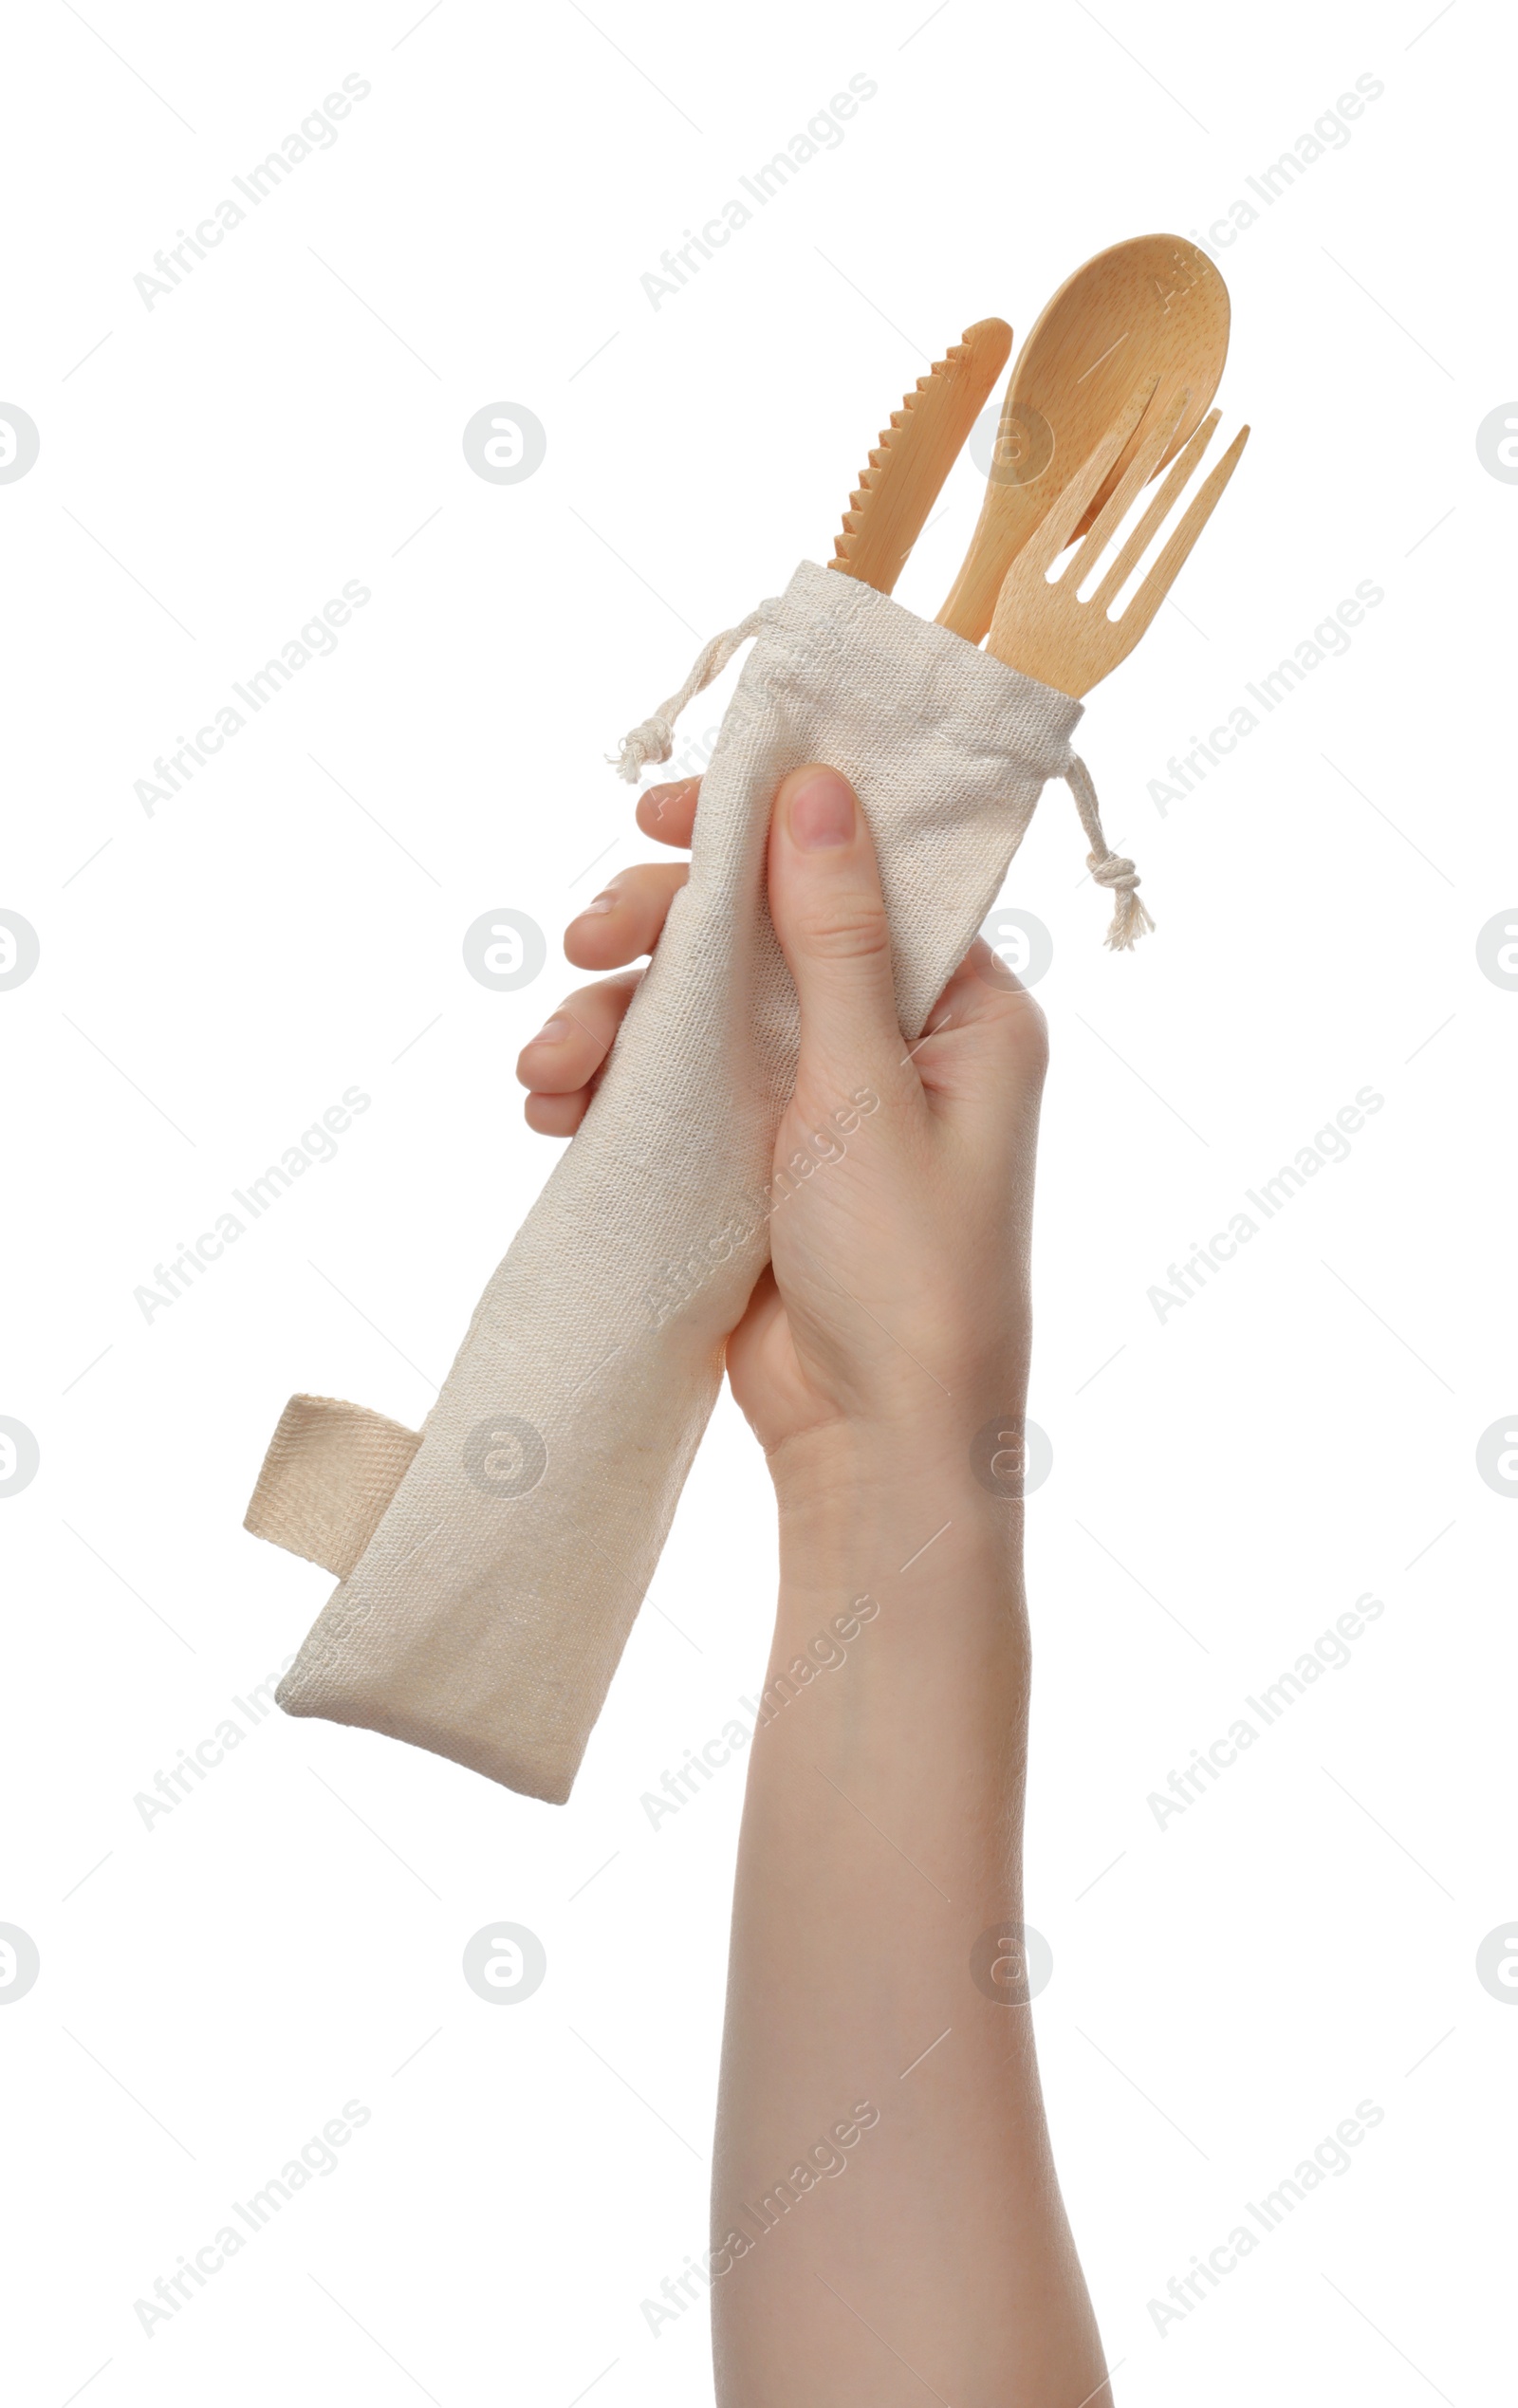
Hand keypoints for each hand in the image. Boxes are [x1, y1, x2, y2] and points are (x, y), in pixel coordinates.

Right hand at [516, 765, 1046, 1489]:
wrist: (873, 1443)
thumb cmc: (907, 1269)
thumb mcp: (867, 1086)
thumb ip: (832, 937)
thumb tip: (815, 786)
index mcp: (962, 1008)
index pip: (855, 871)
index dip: (755, 829)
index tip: (655, 815)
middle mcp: (893, 1041)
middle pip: (757, 932)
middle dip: (660, 933)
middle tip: (584, 940)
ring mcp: (816, 1101)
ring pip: (698, 1010)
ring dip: (613, 1022)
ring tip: (548, 1068)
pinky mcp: (753, 1160)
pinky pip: (672, 1089)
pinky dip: (611, 1088)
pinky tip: (554, 1108)